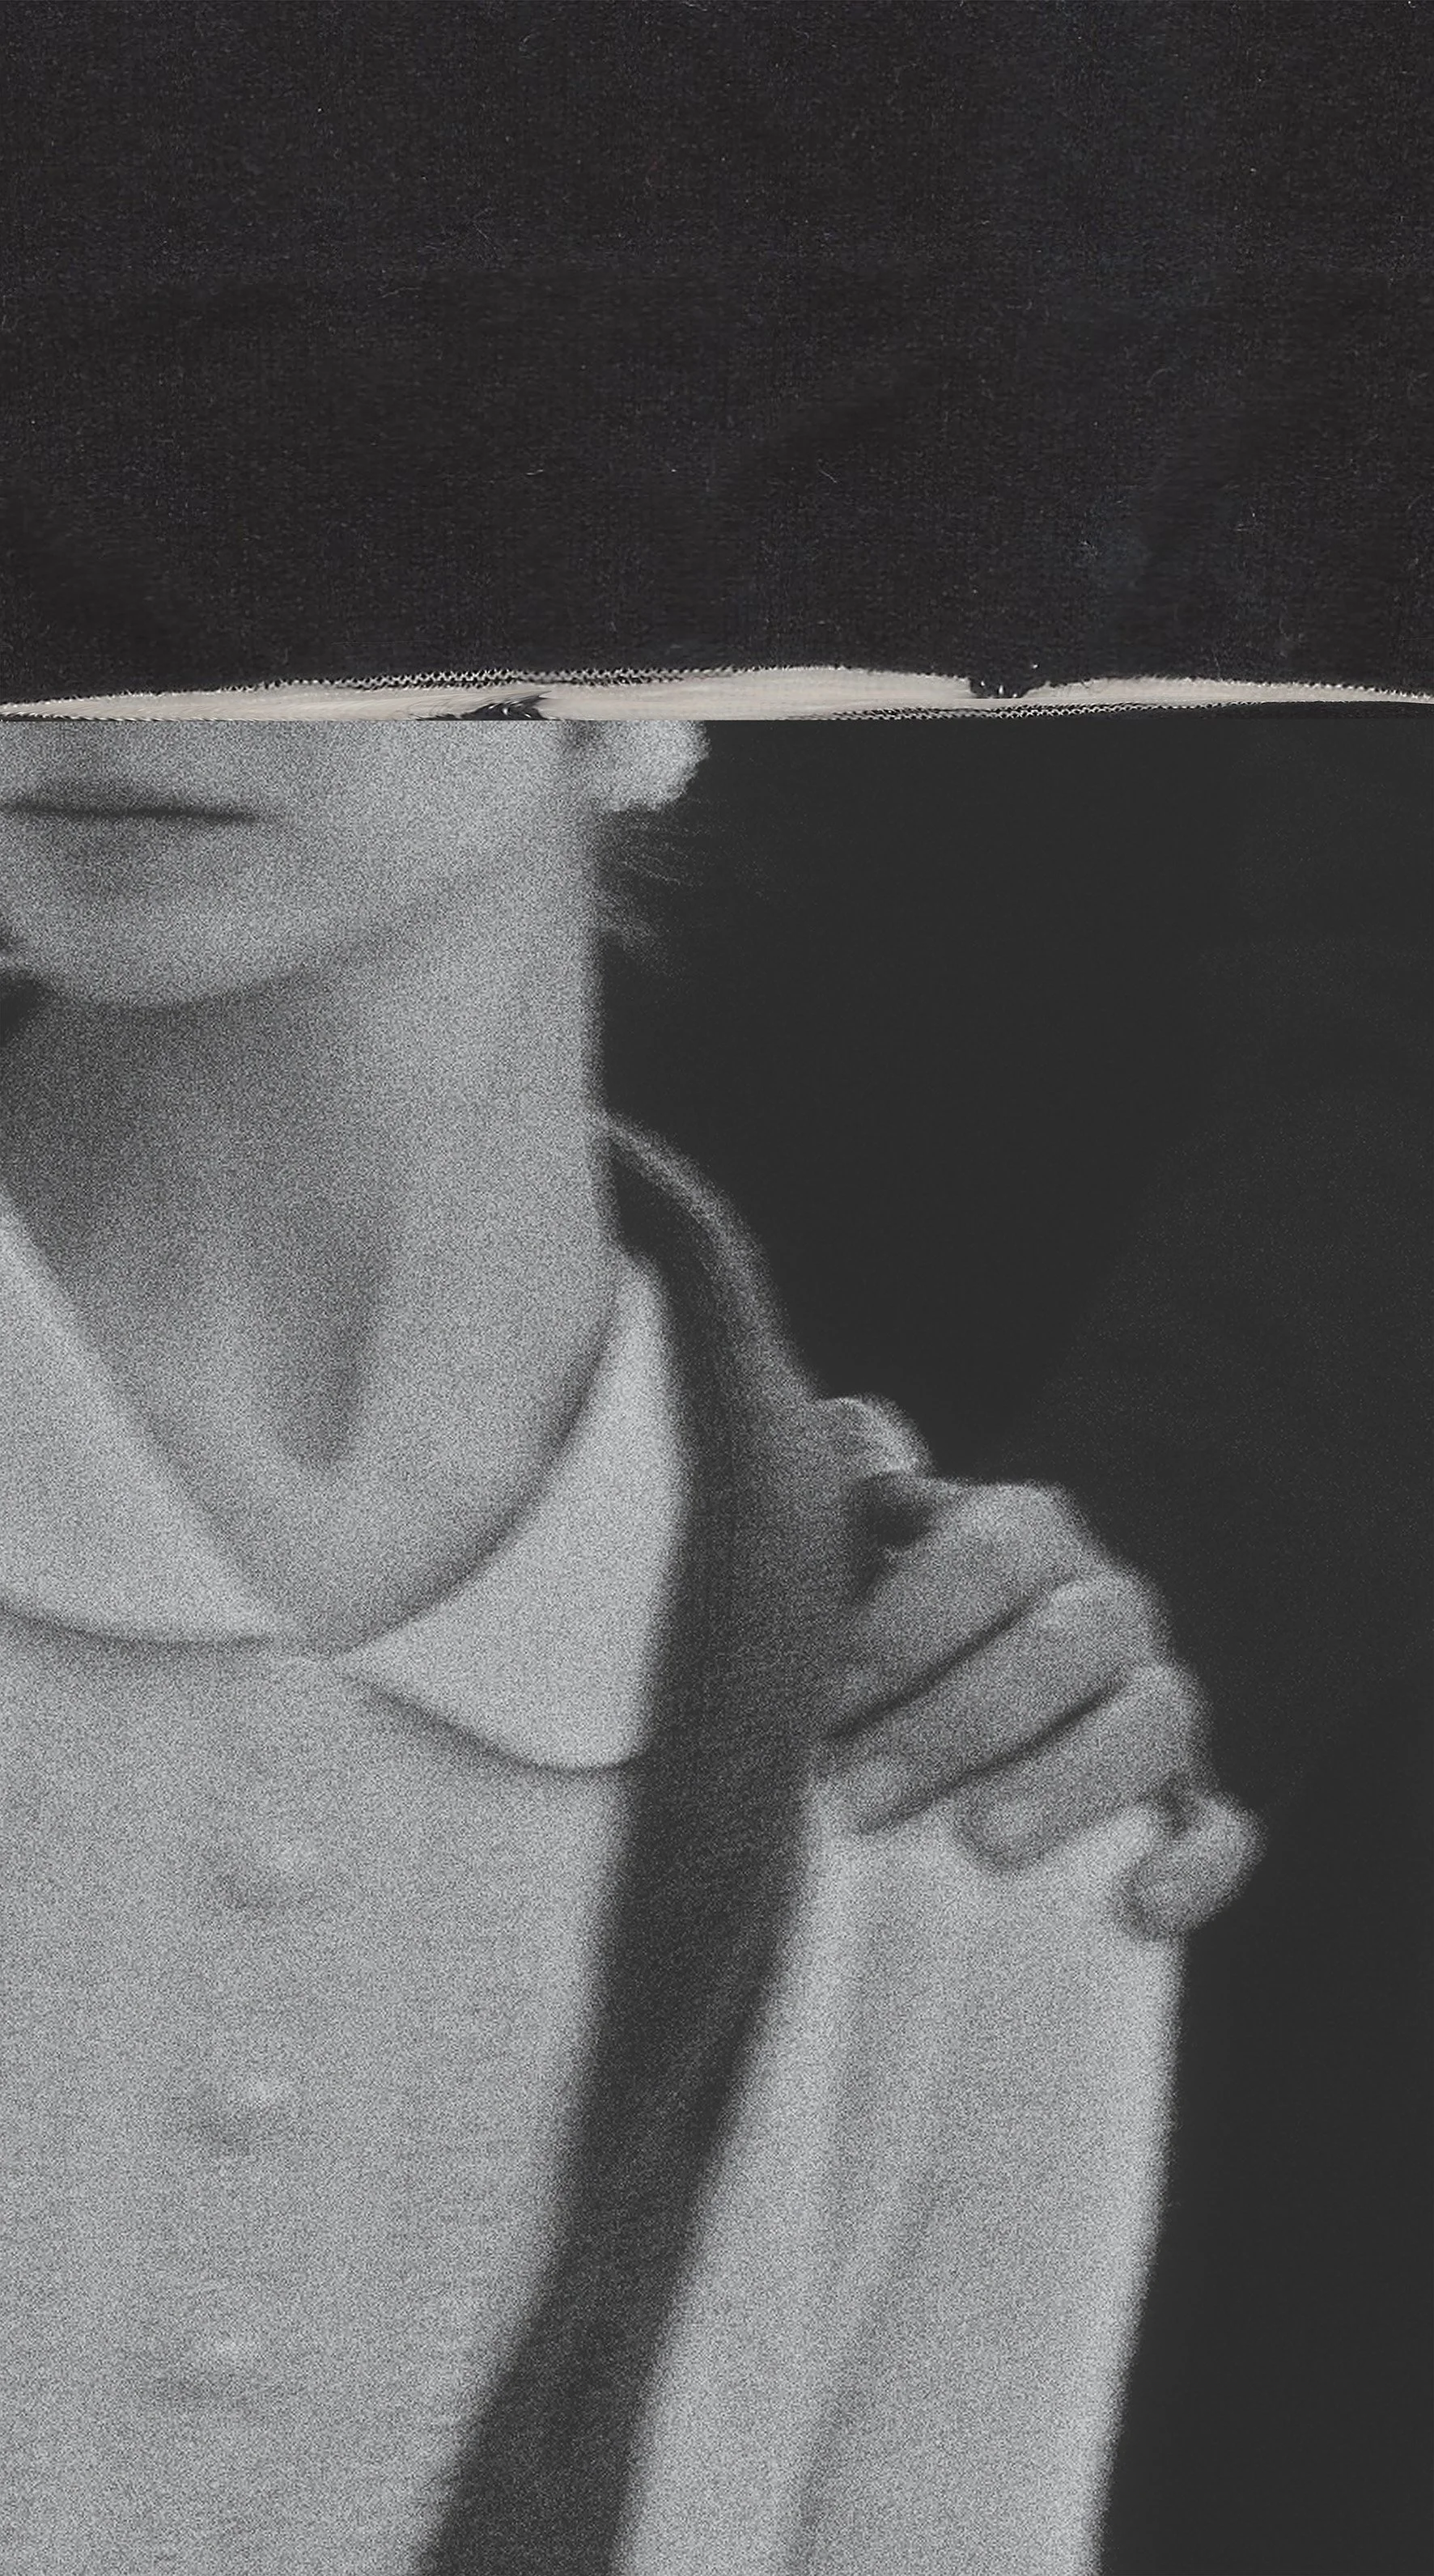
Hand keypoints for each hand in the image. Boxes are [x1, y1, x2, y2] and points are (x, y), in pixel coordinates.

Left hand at [826, 1469, 1263, 1936]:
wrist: (973, 1698)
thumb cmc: (887, 1637)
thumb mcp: (857, 1566)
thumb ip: (836, 1528)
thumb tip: (832, 1448)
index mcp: (1023, 1532)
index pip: (982, 1554)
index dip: (902, 1625)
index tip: (823, 1702)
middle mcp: (1103, 1604)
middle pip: (1053, 1646)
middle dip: (952, 1724)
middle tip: (858, 1800)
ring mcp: (1156, 1700)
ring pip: (1144, 1726)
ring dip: (1064, 1784)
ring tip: (984, 1845)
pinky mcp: (1191, 1798)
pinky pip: (1220, 1827)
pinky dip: (1192, 1866)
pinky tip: (1141, 1909)